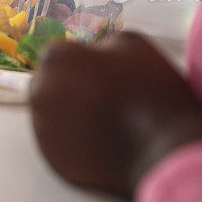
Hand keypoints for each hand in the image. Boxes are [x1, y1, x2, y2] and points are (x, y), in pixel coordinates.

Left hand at [29, 32, 201, 197]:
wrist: (162, 146)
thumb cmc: (149, 89)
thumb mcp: (131, 44)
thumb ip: (101, 43)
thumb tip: (92, 53)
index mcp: (54, 59)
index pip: (60, 55)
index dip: (84, 62)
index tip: (105, 73)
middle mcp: (39, 91)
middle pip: (50, 84)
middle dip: (70, 88)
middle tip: (105, 98)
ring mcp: (41, 127)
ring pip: (52, 116)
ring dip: (72, 116)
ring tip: (108, 122)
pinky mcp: (51, 158)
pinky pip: (60, 144)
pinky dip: (76, 142)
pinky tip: (103, 142)